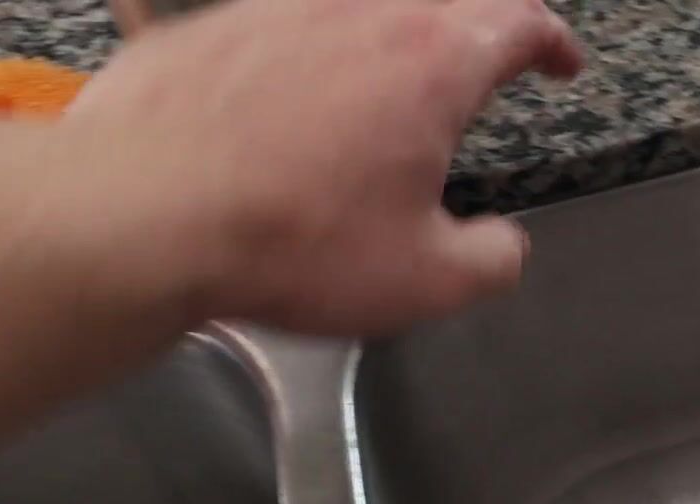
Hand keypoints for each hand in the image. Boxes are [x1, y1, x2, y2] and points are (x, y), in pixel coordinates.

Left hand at [54, 0, 583, 334]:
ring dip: (391, 35)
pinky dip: (308, 52)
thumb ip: (489, 260)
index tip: (560, 62)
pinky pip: (280, 25)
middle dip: (477, 28)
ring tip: (393, 81)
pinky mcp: (211, 27)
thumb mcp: (424, 280)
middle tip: (489, 61)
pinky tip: (295, 100)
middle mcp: (361, 12)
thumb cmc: (293, 243)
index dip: (550, 40)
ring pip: (358, 6)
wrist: (140, 214)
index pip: (517, 20)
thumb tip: (505, 247)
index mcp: (433, 62)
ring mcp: (279, 9)